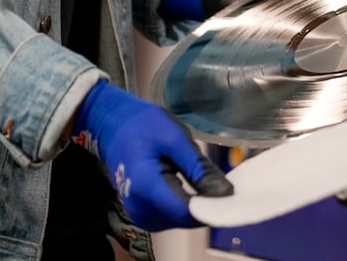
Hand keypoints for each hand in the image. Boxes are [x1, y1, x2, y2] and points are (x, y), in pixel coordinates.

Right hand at [73, 81, 232, 230]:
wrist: (114, 126)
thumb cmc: (143, 125)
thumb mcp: (175, 137)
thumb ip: (198, 167)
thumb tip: (225, 193)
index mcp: (147, 186)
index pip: (186, 212)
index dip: (212, 207)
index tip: (233, 194)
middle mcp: (140, 208)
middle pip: (185, 219)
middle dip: (207, 204)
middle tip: (222, 181)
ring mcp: (140, 214)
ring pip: (180, 221)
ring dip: (197, 206)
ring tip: (204, 180)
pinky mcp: (142, 215)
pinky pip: (172, 217)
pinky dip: (186, 206)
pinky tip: (191, 188)